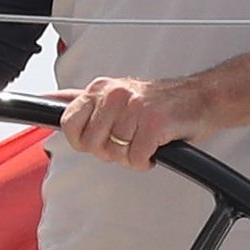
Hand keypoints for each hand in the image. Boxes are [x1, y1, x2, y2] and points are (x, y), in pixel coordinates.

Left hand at [48, 76, 213, 171]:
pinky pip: (136, 159)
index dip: (80, 140)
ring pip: (115, 154)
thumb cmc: (159, 100)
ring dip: (132, 155)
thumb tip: (48, 98)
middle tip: (127, 141)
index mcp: (102, 88)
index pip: (68, 122)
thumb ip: (83, 100)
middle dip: (110, 151)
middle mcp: (115, 94)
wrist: (202, 98)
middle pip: (91, 144)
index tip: (96, 140)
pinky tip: (155, 147)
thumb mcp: (116, 93)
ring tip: (144, 140)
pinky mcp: (154, 123)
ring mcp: (134, 107)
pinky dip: (146, 161)